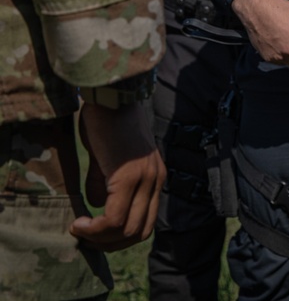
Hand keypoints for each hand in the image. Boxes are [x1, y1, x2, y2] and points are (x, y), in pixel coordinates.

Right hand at [69, 101, 165, 250]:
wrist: (110, 98)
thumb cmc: (107, 123)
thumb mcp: (108, 159)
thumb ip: (106, 183)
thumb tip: (96, 208)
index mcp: (155, 176)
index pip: (147, 222)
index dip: (120, 237)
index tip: (96, 234)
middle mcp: (156, 179)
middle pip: (140, 232)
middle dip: (111, 244)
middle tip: (86, 238)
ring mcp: (146, 178)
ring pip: (127, 229)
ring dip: (100, 239)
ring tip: (79, 229)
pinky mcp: (130, 176)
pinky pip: (114, 217)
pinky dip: (95, 228)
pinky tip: (79, 222)